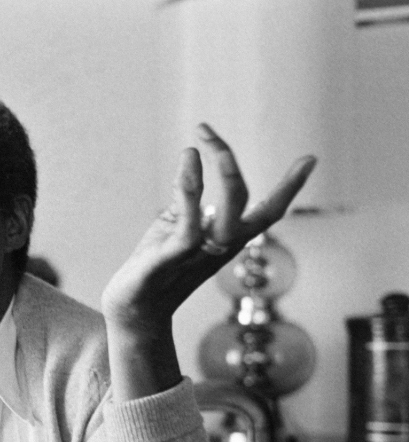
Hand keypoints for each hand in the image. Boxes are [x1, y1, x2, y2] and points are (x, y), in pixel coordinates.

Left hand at [102, 123, 315, 335]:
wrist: (132, 309)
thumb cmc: (155, 269)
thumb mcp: (175, 228)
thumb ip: (187, 202)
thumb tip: (192, 162)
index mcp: (227, 238)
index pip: (267, 212)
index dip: (289, 188)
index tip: (310, 159)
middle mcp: (221, 246)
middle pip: (246, 204)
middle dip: (231, 164)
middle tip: (208, 132)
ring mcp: (200, 254)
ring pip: (227, 216)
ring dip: (221, 175)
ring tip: (201, 143)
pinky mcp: (172, 259)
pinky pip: (189, 227)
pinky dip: (190, 193)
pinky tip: (186, 165)